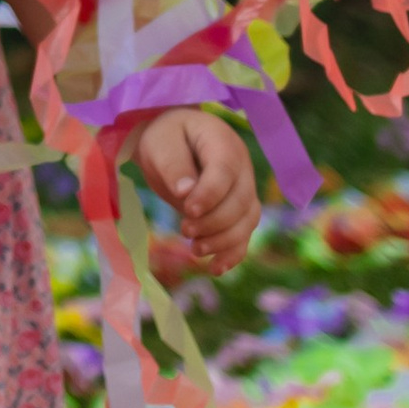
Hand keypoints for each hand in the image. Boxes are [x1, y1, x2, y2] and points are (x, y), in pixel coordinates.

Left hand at [134, 108, 260, 276]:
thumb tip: (185, 193)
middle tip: (184, 230)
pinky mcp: (239, 211)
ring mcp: (245, 190)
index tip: (188, 210)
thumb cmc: (166, 139)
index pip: (224, 171)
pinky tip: (214, 268)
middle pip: (239, 201)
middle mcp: (242, 167)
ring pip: (247, 221)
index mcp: (223, 143)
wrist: (174, 144)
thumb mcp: (161, 144)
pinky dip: (232, 253)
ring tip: (195, 250)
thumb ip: (173, 165)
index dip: (210, 194)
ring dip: (224, 241)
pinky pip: (244, 234)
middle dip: (214, 221)